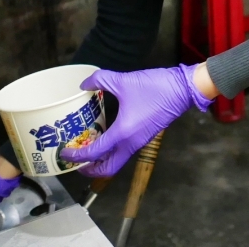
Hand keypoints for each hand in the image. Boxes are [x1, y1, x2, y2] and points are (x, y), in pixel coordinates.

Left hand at [60, 65, 210, 177]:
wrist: (184, 89)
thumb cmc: (157, 88)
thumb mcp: (125, 81)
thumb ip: (101, 80)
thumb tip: (85, 83)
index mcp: (122, 133)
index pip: (94, 153)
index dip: (76, 156)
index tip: (64, 152)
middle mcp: (130, 143)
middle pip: (107, 168)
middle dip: (89, 169)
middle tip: (75, 161)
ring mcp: (140, 141)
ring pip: (116, 161)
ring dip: (101, 161)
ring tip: (88, 151)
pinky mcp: (146, 136)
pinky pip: (124, 151)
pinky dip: (112, 152)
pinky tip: (106, 136)